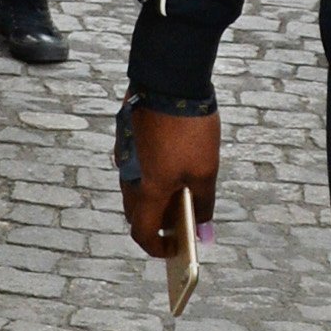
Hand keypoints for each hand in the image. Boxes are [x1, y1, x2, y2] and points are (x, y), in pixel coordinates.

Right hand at [120, 104, 219, 259]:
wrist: (169, 80)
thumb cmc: (189, 130)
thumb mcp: (206, 172)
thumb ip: (203, 206)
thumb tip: (204, 233)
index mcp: (146, 190)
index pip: (142, 232)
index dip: (156, 247)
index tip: (173, 250)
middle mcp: (128, 176)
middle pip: (136, 211)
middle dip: (157, 222)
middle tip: (182, 221)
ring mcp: (124, 154)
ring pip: (136, 187)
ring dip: (155, 196)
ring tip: (184, 191)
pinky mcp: (127, 136)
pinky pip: (136, 165)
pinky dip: (152, 174)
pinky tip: (176, 163)